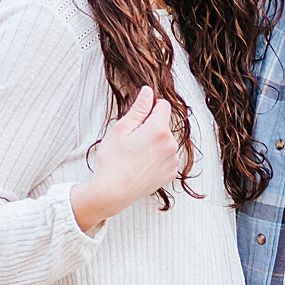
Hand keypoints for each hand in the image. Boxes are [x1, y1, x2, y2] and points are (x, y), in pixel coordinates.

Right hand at [72, 86, 181, 230]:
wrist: (112, 192)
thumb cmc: (112, 161)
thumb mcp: (121, 130)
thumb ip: (138, 109)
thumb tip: (148, 92)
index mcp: (159, 131)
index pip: (163, 105)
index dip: (148, 109)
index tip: (137, 120)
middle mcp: (171, 145)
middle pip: (164, 125)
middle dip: (151, 127)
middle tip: (131, 141)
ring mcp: (172, 161)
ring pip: (166, 142)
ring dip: (155, 144)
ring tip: (135, 156)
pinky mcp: (170, 174)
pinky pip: (166, 158)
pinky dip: (157, 158)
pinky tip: (141, 165)